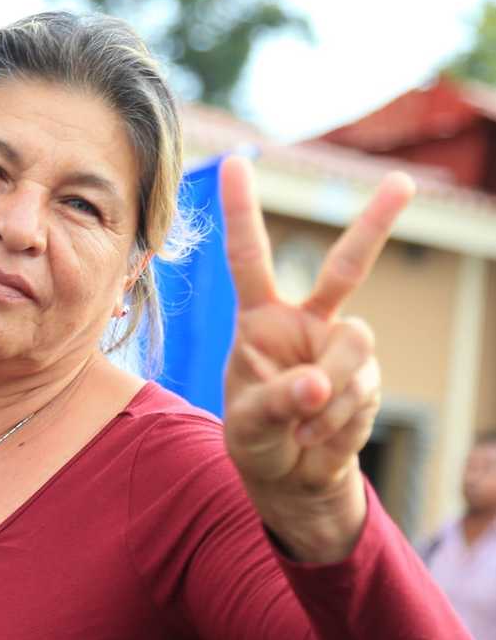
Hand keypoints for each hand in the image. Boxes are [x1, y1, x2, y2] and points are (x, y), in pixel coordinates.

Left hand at [220, 156, 413, 561]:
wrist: (292, 478)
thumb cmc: (257, 440)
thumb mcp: (248, 424)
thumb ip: (276, 402)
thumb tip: (317, 383)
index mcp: (261, 319)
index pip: (250, 258)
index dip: (243, 212)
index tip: (237, 162)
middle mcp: (306, 323)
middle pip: (344, 267)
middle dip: (374, 224)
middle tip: (402, 183)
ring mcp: (340, 350)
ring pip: (356, 347)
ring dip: (329, 393)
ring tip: (302, 428)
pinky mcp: (366, 380)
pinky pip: (361, 391)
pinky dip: (336, 421)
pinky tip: (316, 439)